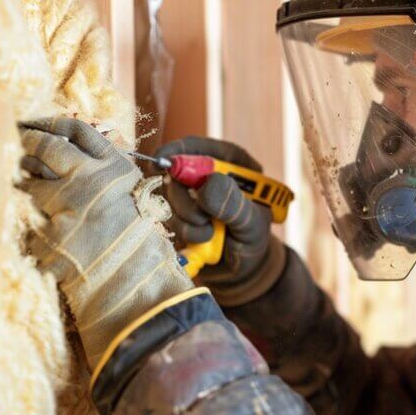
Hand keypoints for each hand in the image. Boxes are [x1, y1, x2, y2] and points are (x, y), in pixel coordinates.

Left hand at [20, 117, 191, 368]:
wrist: (140, 284)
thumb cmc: (138, 242)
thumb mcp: (130, 195)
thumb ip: (104, 173)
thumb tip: (67, 153)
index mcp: (116, 167)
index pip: (76, 130)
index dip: (50, 125)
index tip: (35, 126)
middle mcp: (91, 178)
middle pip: (48, 147)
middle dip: (29, 143)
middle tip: (19, 144)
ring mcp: (69, 205)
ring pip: (31, 184)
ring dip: (27, 187)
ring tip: (31, 195)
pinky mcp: (50, 234)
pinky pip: (29, 224)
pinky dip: (31, 231)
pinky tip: (40, 239)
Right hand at [153, 136, 285, 305]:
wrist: (244, 268)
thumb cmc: (254, 239)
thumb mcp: (252, 223)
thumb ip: (234, 204)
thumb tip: (207, 184)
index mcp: (230, 162)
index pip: (198, 147)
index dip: (176, 151)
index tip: (161, 162)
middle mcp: (206, 174)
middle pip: (175, 172)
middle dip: (183, 200)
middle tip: (203, 220)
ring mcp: (190, 195)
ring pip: (168, 197)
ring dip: (186, 221)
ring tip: (210, 233)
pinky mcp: (179, 215)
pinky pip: (167, 218)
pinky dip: (183, 232)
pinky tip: (202, 240)